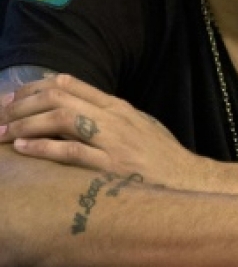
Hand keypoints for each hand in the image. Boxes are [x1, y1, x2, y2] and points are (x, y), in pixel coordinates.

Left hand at [0, 73, 199, 188]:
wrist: (188, 182)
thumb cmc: (161, 157)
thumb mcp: (138, 125)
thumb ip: (110, 114)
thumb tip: (77, 102)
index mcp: (118, 107)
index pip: (71, 84)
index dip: (36, 87)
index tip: (14, 96)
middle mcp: (114, 118)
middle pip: (60, 97)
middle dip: (23, 104)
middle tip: (0, 114)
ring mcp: (113, 141)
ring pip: (62, 119)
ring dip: (27, 124)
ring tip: (3, 131)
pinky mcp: (111, 167)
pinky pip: (72, 152)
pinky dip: (44, 147)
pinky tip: (23, 148)